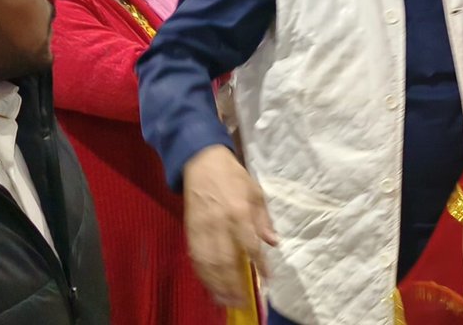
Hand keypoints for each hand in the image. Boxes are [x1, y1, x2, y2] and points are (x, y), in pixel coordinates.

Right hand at [182, 146, 277, 306]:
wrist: (201, 162)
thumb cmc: (233, 176)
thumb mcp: (255, 192)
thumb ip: (263, 219)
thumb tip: (273, 242)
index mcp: (238, 211)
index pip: (250, 245)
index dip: (259, 264)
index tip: (267, 278)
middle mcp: (219, 223)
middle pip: (225, 260)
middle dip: (234, 283)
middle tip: (242, 300)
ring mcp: (201, 228)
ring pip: (207, 263)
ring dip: (217, 285)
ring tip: (227, 300)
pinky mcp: (189, 230)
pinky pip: (195, 257)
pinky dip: (203, 274)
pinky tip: (210, 285)